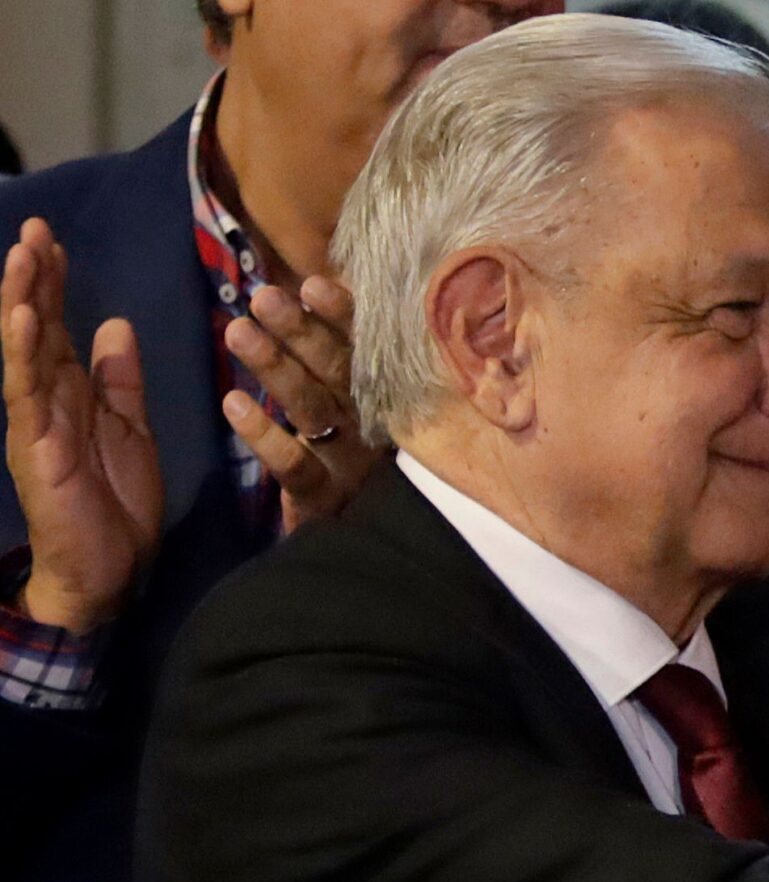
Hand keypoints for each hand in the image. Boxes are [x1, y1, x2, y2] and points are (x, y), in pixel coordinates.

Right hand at [2, 218, 161, 631]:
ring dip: (22, 301)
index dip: (55, 285)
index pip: (58, 326)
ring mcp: (35, 418)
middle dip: (33, 278)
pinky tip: (24, 318)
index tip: (55, 242)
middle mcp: (45, 397)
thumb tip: (114, 325)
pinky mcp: (36, 442)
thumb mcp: (130, 428)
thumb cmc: (116, 502)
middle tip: (35, 228)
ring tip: (23, 255)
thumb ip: (120, 380)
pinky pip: (26, 390)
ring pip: (24, 348)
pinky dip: (24, 352)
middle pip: (36, 326)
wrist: (108, 568)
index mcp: (70, 392)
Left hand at [222, 274, 380, 532]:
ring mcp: (354, 468)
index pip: (366, 349)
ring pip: (317, 412)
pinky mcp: (329, 503)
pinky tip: (232, 404)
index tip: (313, 283)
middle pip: (341, 374)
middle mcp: (378, 430)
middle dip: (302, 333)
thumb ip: (343, 359)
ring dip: (277, 370)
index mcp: (387, 401)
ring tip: (237, 332)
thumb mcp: (357, 410)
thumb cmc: (354, 468)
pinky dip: (265, 435)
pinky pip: (296, 468)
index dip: (342, 317)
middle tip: (264, 298)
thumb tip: (321, 290)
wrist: (375, 562)